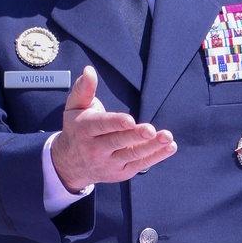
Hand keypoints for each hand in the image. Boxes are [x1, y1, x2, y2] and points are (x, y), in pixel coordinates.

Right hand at [50, 66, 175, 190]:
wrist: (71, 164)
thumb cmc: (77, 129)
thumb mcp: (74, 107)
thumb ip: (83, 88)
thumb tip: (89, 70)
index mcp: (84, 130)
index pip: (101, 125)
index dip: (116, 123)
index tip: (130, 120)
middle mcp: (96, 149)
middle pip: (118, 141)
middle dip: (135, 136)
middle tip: (151, 130)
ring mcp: (109, 162)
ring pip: (132, 154)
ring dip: (152, 147)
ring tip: (167, 138)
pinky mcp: (121, 172)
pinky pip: (140, 164)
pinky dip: (156, 156)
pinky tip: (169, 147)